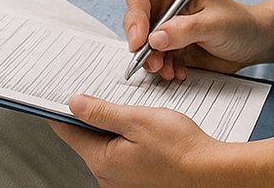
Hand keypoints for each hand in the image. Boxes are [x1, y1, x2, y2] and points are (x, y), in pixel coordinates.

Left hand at [51, 95, 222, 187]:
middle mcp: (108, 178)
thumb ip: (102, 112)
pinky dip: (128, 143)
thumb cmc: (181, 149)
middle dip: (95, 117)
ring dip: (115, 129)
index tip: (60, 94)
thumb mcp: (137, 119)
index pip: (68, 131)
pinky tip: (146, 134)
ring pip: (107, 147)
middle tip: (109, 96)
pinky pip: (123, 158)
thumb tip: (74, 104)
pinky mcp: (138, 184)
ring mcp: (123, 184)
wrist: (212, 173)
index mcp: (102, 160)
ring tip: (135, 115)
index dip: (63, 109)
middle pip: (88, 139)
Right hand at [123, 0, 265, 80]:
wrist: (254, 43)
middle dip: (142, 45)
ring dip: (152, 60)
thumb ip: (184, 30)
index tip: (139, 41)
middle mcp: (166, 3)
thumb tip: (155, 39)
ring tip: (168, 71)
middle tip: (153, 62)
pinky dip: (163, 68)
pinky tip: (178, 72)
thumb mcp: (214, 24)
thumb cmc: (239, 24)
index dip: (134, 17)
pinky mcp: (172, 45)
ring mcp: (167, 26)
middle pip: (136, 21)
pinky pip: (156, 58)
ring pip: (143, 44)